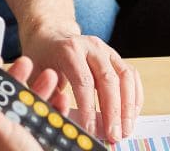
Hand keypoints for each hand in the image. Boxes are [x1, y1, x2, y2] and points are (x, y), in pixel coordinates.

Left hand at [0, 56, 54, 150]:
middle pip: (6, 100)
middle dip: (19, 80)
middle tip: (27, 64)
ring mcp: (17, 142)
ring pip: (28, 111)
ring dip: (41, 92)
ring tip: (50, 78)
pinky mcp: (36, 146)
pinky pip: (46, 125)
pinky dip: (55, 112)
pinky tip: (60, 103)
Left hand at [20, 25, 142, 143]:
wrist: (51, 35)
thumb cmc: (42, 57)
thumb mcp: (35, 75)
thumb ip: (49, 96)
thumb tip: (64, 120)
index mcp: (69, 50)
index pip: (84, 81)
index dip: (89, 108)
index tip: (90, 130)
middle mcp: (91, 46)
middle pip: (109, 79)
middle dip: (113, 111)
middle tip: (114, 135)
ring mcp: (106, 50)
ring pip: (125, 76)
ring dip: (128, 106)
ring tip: (125, 129)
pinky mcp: (115, 56)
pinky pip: (131, 75)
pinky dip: (134, 96)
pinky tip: (131, 115)